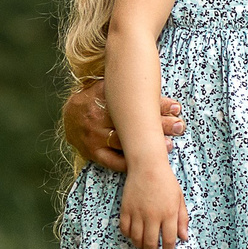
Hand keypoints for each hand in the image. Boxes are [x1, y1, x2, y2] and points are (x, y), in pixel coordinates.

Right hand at [61, 79, 184, 172]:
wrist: (68, 116)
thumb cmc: (96, 99)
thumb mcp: (108, 86)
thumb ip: (127, 87)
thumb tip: (157, 88)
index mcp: (102, 96)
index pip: (133, 101)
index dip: (157, 105)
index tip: (176, 108)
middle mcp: (98, 116)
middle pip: (132, 122)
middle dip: (158, 124)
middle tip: (179, 126)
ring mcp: (94, 135)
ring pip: (125, 142)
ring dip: (148, 144)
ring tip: (169, 146)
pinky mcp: (92, 151)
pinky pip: (113, 161)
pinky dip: (130, 162)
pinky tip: (147, 162)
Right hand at [119, 164, 191, 248]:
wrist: (147, 166)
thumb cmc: (166, 182)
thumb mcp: (179, 199)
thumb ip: (182, 219)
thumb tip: (183, 238)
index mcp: (168, 213)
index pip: (169, 240)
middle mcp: (153, 215)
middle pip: (151, 243)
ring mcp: (137, 213)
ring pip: (137, 239)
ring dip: (141, 247)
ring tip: (145, 248)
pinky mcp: (126, 209)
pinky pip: (125, 229)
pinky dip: (129, 236)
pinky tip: (134, 236)